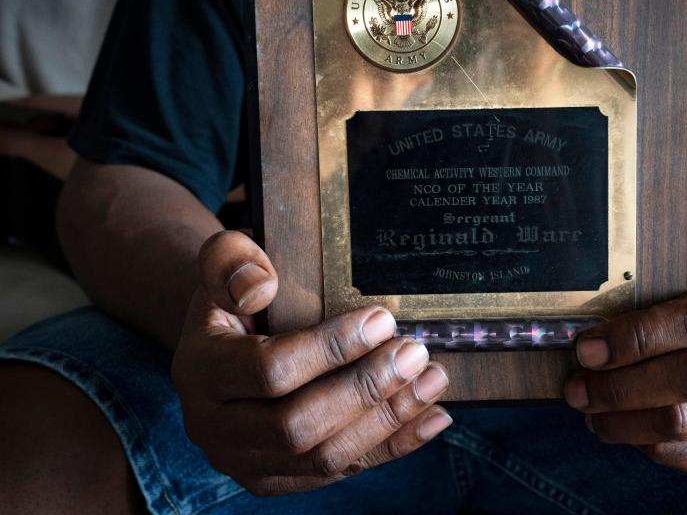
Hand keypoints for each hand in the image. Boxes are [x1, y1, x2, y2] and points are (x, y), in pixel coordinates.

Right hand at [172, 231, 451, 494]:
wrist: (226, 340)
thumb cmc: (235, 294)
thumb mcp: (223, 261)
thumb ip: (231, 261)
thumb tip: (260, 286)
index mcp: (199, 370)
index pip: (269, 370)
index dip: (330, 349)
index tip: (382, 320)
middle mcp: (213, 428)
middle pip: (297, 426)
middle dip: (366, 390)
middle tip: (415, 353)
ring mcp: (245, 463)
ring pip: (323, 458)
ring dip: (388, 420)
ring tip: (432, 380)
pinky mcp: (279, 480)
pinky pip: (341, 473)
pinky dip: (392, 446)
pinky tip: (432, 417)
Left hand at [565, 276, 686, 483]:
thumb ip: (651, 308)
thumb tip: (590, 345)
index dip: (637, 337)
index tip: (589, 349)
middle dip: (620, 387)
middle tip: (577, 388)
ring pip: (684, 426)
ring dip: (622, 422)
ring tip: (589, 410)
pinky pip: (685, 457)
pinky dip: (641, 443)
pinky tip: (619, 426)